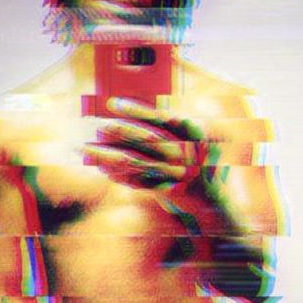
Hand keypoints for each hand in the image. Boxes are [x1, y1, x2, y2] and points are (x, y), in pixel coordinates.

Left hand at [83, 97, 218, 195]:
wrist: (211, 198)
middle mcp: (186, 153)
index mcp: (192, 133)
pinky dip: (122, 176)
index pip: (162, 117)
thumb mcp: (188, 141)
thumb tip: (133, 109)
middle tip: (100, 128)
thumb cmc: (194, 163)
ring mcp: (179, 173)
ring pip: (139, 162)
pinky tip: (105, 170)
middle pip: (147, 139)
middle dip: (121, 132)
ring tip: (91, 151)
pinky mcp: (171, 191)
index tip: (113, 104)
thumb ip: (166, 127)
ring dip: (112, 156)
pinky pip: (141, 182)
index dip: (136, 110)